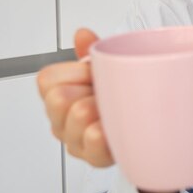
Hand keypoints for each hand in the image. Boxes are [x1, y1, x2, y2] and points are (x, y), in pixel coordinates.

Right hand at [37, 28, 113, 166]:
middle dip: (87, 88)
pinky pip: (94, 140)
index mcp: (58, 95)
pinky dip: (106, 130)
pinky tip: (114, 126)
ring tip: (113, 108)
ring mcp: (75, 140)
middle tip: (104, 91)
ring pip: (78, 114)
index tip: (91, 72)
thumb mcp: (104, 70)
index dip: (75, 71)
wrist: (145, 125)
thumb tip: (82, 35)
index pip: (47, 79)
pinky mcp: (93, 157)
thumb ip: (91, 52)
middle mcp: (61, 120)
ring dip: (100, 107)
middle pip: (59, 97)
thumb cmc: (117, 97)